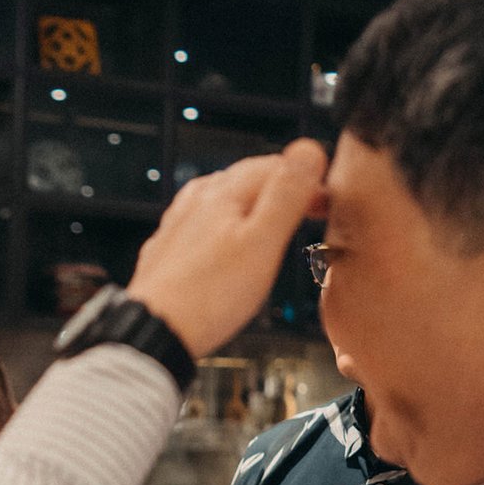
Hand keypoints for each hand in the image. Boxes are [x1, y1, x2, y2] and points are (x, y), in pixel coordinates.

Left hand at [129, 139, 328, 358]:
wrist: (157, 333)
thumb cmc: (209, 296)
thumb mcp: (261, 243)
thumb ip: (285, 196)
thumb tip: (308, 151)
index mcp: (221, 193)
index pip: (274, 165)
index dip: (307, 179)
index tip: (326, 201)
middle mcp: (195, 201)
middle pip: (247, 179)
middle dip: (281, 189)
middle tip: (309, 211)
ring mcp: (178, 225)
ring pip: (223, 200)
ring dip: (252, 206)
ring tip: (273, 224)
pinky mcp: (168, 251)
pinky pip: (203, 225)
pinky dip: (225, 227)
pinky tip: (228, 244)